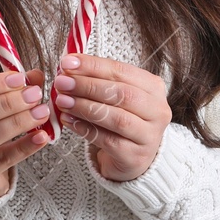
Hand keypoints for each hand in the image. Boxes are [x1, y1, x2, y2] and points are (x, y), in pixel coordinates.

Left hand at [53, 52, 170, 181]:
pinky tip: (69, 120)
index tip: (68, 62)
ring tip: (62, 101)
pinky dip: (85, 129)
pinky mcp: (135, 157)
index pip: (122, 71)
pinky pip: (108, 141)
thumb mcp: (116, 95)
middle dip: (87, 85)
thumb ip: (97, 80)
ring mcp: (149, 136)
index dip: (93, 66)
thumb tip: (68, 67)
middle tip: (62, 82)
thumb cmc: (123, 117)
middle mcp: (157, 110)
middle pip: (122, 94)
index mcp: (153, 87)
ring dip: (85, 107)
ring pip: (117, 118)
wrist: (134, 156)